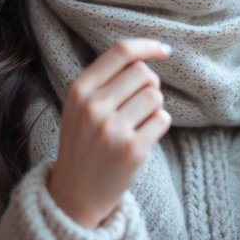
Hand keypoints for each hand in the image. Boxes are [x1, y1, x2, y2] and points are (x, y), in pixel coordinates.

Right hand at [47, 38, 171, 227]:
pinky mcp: (132, 150)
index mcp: (79, 90)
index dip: (148, 46)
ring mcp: (112, 129)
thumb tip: (148, 57)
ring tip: (137, 124)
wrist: (75, 194)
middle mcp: (93, 106)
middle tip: (140, 105)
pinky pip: (162, 119)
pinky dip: (159, 125)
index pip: (121, 52)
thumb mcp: (80, 107)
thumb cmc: (84, 144)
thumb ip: (105, 81)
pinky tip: (143, 138)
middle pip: (144, 73)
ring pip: (155, 96)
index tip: (165, 50)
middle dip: (150, 85)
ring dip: (154, 108)